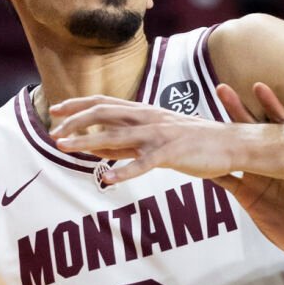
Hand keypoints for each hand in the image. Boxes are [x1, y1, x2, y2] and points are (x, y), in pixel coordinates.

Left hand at [50, 93, 257, 185]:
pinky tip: (107, 180)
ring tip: (64, 148)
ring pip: (117, 136)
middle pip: (103, 114)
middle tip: (52, 133)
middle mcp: (148, 118)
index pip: (104, 103)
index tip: (55, 111)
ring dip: (87, 142)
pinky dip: (124, 172)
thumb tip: (95, 148)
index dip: (78, 106)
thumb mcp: (155, 139)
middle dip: (74, 121)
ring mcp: (159, 135)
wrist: (231, 144)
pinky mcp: (172, 154)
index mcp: (144, 112)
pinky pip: (143, 164)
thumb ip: (126, 143)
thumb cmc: (194, 143)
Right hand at [213, 81, 283, 253]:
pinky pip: (224, 179)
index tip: (258, 88)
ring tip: (200, 117)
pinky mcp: (245, 193)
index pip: (278, 123)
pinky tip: (193, 158)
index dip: (269, 105)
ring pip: (234, 149)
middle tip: (222, 89)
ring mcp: (255, 174)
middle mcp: (270, 158)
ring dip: (219, 134)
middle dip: (236, 109)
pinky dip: (210, 169)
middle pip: (250, 129)